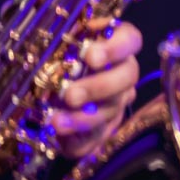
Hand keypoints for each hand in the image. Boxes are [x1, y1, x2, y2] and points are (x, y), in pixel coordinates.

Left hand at [53, 21, 142, 157]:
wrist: (49, 86)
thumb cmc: (56, 57)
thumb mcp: (57, 43)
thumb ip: (61, 40)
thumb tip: (49, 40)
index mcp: (115, 44)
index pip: (130, 39)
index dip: (115, 48)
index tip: (91, 57)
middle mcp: (123, 71)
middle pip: (126, 77)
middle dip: (97, 87)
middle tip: (70, 95)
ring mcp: (118, 100)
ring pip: (112, 109)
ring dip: (84, 118)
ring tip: (56, 121)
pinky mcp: (106, 126)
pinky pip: (99, 137)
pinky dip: (81, 140)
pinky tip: (62, 140)